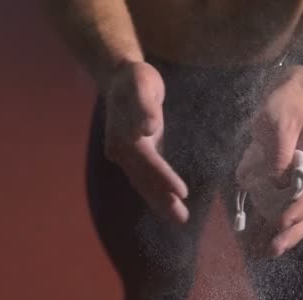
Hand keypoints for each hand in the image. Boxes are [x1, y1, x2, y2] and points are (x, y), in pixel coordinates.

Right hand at [103, 61, 188, 223]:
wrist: (119, 78)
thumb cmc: (134, 78)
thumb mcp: (141, 83)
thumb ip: (144, 105)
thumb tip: (148, 127)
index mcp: (123, 136)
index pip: (147, 162)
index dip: (164, 178)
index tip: (181, 192)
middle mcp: (121, 150)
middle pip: (144, 178)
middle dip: (163, 198)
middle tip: (182, 218)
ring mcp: (125, 155)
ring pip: (143, 182)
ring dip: (160, 201)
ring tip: (179, 218)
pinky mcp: (134, 155)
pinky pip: (144, 177)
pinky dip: (155, 191)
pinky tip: (167, 203)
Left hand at [237, 65, 302, 256]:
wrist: (285, 99)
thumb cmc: (283, 107)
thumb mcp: (279, 122)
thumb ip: (279, 150)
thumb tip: (277, 180)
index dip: (299, 210)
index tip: (281, 223)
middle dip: (292, 231)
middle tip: (273, 248)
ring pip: (298, 213)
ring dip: (284, 233)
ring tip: (267, 251)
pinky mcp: (289, 182)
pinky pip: (284, 206)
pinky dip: (273, 221)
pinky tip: (260, 236)